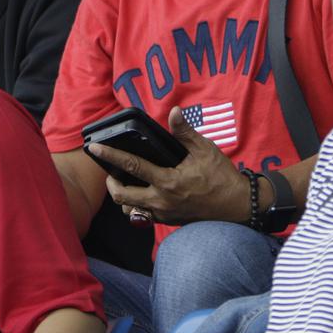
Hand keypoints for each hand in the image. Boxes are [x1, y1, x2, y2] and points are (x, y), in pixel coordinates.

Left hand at [90, 107, 246, 225]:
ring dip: (122, 198)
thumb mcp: (205, 150)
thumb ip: (185, 132)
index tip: (94, 148)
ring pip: (130, 210)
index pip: (131, 166)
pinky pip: (143, 216)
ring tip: (123, 183)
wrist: (238, 206)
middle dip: (111, 183)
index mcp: (168, 181)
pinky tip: (141, 193)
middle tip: (110, 173)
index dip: (110, 156)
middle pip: (121, 196)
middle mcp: (161, 201)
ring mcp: (164, 214)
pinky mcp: (168, 221)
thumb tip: (174, 111)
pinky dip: (136, 205)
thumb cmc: (222, 177)